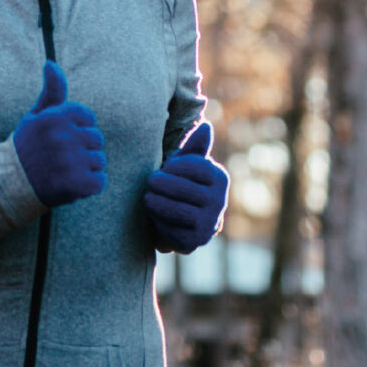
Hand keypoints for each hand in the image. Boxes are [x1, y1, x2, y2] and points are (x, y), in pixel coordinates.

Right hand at [13, 61, 106, 206]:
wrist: (9, 184)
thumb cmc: (26, 147)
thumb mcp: (36, 116)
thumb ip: (51, 91)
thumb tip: (51, 63)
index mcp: (55, 117)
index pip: (89, 118)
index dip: (78, 130)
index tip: (60, 139)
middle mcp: (63, 136)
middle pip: (97, 139)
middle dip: (84, 149)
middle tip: (61, 158)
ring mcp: (71, 161)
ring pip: (100, 160)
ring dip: (86, 169)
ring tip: (63, 171)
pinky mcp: (77, 183)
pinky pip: (100, 181)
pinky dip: (89, 186)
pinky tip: (70, 185)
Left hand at [144, 122, 228, 252]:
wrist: (182, 216)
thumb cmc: (182, 180)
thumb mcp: (186, 162)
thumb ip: (194, 146)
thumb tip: (205, 126)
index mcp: (219, 178)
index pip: (195, 168)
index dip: (175, 166)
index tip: (165, 167)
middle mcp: (219, 202)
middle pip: (184, 189)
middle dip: (161, 184)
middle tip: (150, 182)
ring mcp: (209, 223)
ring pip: (178, 211)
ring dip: (157, 202)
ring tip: (147, 197)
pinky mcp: (194, 241)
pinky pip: (173, 231)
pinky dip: (158, 221)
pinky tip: (153, 214)